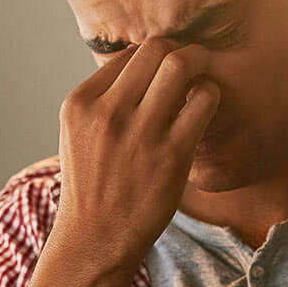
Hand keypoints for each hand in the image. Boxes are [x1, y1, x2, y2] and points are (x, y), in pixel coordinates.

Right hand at [53, 38, 219, 278]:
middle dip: (178, 50)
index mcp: (81, 104)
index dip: (150, 57)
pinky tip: (205, 108)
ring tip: (200, 80)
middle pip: (155, 48)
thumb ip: (102, 100)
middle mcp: (108, 113)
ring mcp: (140, 133)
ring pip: (181, 65)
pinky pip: (204, 100)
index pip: (126, 53)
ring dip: (198, 66)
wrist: (95, 238)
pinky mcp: (172, 154)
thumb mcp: (77, 134)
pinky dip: (210, 95)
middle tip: (188, 65)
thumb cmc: (92, 185)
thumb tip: (140, 66)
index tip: (162, 70)